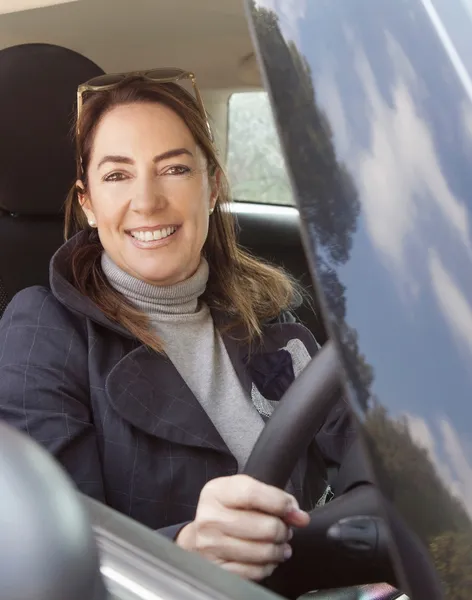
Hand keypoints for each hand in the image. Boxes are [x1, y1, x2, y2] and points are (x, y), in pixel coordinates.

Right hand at [176, 474, 309, 580]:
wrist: (199, 534)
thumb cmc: (227, 510)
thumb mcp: (243, 491)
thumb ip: (272, 497)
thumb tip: (299, 516)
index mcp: (216, 492)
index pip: (253, 494)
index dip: (280, 503)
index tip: (293, 510)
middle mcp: (210, 518)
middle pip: (263, 527)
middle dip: (283, 530)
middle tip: (285, 530)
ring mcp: (211, 546)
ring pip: (262, 552)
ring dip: (279, 549)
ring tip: (280, 544)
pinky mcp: (216, 569)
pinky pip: (254, 572)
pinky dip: (267, 566)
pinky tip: (268, 558)